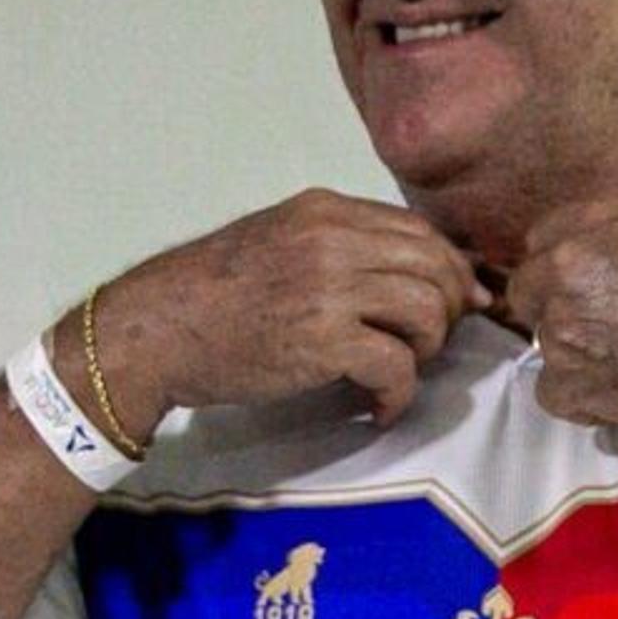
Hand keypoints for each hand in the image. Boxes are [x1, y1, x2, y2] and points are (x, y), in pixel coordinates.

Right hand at [83, 190, 490, 437]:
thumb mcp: (278, 242)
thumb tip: (405, 273)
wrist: (156, 329)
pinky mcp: (324, 340)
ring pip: (428, 310)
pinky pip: (397, 365)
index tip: (461, 301)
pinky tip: (377, 408)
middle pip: (436, 266)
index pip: (419, 231)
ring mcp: (330, 287)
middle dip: (450, 309)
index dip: (452, 269)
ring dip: (428, 350)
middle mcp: (334, 238)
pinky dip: (398, 395)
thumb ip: (338, 248)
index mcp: (326, 210)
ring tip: (400, 371)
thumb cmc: (211, 295)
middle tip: (431, 344)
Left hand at [506, 198, 617, 433]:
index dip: (563, 262)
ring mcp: (561, 333)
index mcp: (589, 228)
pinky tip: (616, 389)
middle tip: (603, 322)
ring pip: (543, 343)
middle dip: (554, 304)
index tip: (585, 281)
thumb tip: (594, 254)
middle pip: (528, 290)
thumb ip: (616, 239)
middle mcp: (564, 273)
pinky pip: (551, 392)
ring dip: (573, 352)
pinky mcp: (571, 386)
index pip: (542, 239)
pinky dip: (578, 395)